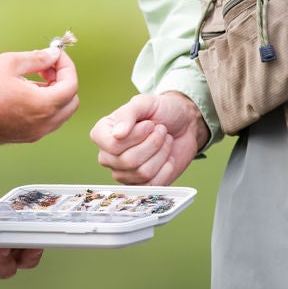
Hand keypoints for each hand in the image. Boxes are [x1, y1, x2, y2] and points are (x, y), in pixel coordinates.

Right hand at [0, 48, 78, 144]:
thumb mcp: (8, 64)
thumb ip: (36, 58)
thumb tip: (54, 55)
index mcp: (44, 105)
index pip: (72, 85)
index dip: (66, 66)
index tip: (54, 55)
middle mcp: (44, 123)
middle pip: (71, 101)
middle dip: (63, 80)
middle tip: (45, 68)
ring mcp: (36, 133)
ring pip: (60, 112)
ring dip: (54, 93)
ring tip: (32, 79)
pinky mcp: (26, 137)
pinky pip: (47, 120)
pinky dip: (45, 105)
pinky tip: (25, 93)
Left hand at [0, 189, 42, 285]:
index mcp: (8, 238)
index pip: (30, 241)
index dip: (38, 236)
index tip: (40, 227)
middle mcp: (2, 256)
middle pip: (26, 261)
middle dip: (30, 252)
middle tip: (26, 239)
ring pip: (6, 269)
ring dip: (6, 257)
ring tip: (0, 245)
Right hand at [89, 92, 207, 185]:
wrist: (184, 125)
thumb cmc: (161, 111)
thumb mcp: (145, 103)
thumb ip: (127, 114)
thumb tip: (117, 134)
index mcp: (103, 134)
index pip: (113, 145)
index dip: (136, 136)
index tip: (149, 124)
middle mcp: (108, 156)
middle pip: (129, 161)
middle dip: (153, 143)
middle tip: (160, 130)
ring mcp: (123, 173)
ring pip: (143, 173)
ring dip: (161, 153)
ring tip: (164, 141)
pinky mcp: (141, 185)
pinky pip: (153, 184)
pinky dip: (167, 168)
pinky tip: (167, 157)